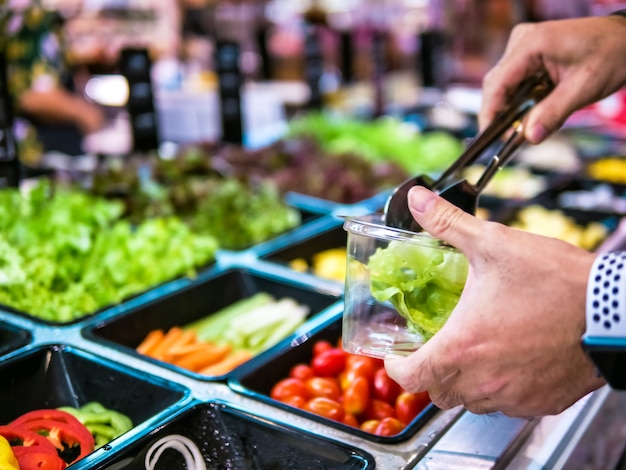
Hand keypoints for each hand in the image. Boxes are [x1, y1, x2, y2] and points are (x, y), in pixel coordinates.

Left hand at [384, 186, 605, 417]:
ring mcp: (514, 395)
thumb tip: (418, 199)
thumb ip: (448, 224)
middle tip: (432, 349)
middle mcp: (484, 379)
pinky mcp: (542, 401)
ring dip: (463, 382)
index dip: (396, 368)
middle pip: (439, 393)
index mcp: (463, 346)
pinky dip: (497, 390)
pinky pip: (507, 406)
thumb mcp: (494, 244)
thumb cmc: (556, 281)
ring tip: (470, 354)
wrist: (614, 309)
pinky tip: (506, 363)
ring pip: (472, 403)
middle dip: (429, 372)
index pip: (411, 377)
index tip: (396, 356)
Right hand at [479, 16, 625, 143]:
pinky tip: (532, 110)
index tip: (490, 137)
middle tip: (511, 139)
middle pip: (496, 85)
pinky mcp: (527, 53)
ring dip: (512, 107)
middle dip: (501, 113)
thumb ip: (553, 114)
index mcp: (532, 44)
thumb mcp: (583, 88)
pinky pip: (514, 81)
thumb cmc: (611, 54)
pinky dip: (520, 99)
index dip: (490, 113)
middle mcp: (522, 41)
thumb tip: (529, 138)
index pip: (497, 83)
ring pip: (504, 85)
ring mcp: (523, 45)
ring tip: (526, 125)